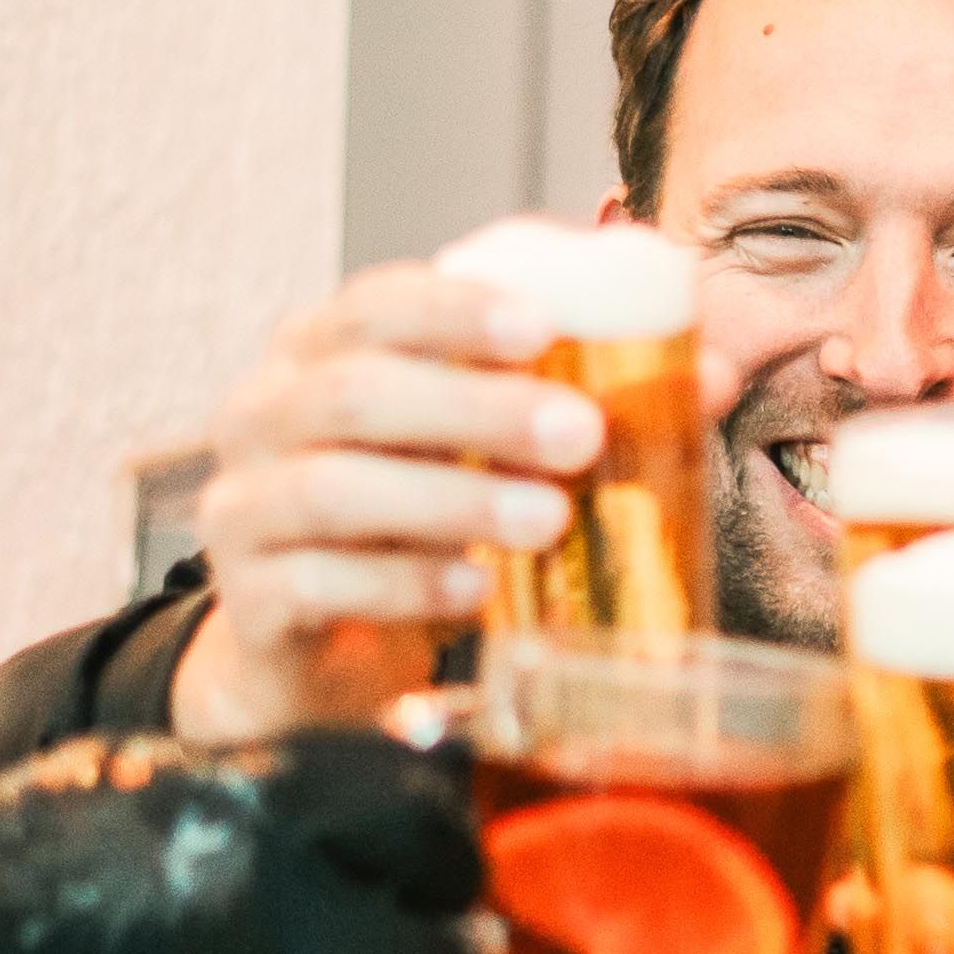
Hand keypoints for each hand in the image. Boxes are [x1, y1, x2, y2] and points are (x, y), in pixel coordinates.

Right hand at [177, 261, 606, 743]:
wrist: (317, 648)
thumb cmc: (413, 519)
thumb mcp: (483, 451)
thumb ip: (582, 401)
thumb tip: (711, 372)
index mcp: (319, 353)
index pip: (375, 304)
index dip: (454, 309)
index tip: (542, 328)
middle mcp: (263, 416)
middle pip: (355, 391)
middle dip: (476, 408)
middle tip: (580, 434)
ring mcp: (242, 509)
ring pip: (334, 488)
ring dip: (452, 501)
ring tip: (547, 520)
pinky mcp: (248, 601)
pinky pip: (318, 583)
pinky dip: (405, 586)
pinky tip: (474, 592)